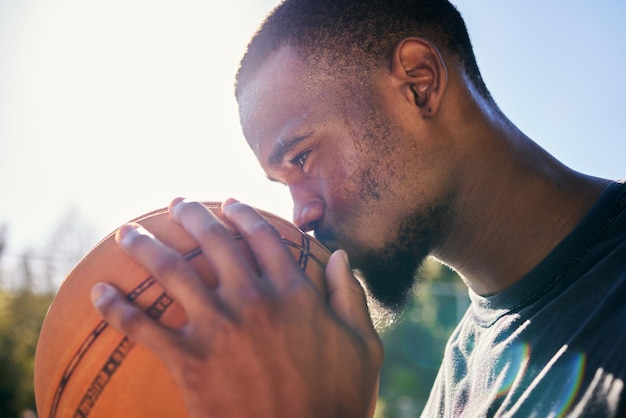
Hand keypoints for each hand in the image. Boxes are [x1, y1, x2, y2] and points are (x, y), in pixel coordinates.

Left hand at [91, 198, 382, 417]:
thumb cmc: (336, 402)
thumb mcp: (363, 348)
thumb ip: (351, 297)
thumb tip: (340, 256)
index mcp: (294, 293)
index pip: (264, 237)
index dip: (244, 214)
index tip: (230, 202)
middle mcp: (253, 299)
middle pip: (215, 242)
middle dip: (192, 215)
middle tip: (177, 203)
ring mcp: (218, 328)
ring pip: (173, 272)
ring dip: (146, 246)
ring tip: (127, 232)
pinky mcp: (189, 362)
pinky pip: (144, 329)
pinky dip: (117, 309)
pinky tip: (98, 293)